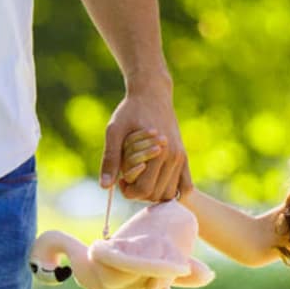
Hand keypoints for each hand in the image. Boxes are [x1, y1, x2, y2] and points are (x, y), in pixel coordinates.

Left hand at [103, 85, 190, 201]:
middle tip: (129, 177)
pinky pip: (185, 184)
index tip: (120, 178)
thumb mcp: (114, 131)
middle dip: (140, 192)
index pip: (144, 190)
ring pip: (170, 193)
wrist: (152, 93)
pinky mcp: (183, 155)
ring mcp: (181, 157)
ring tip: (141, 176)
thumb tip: (105, 187)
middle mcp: (174, 157)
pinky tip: (157, 179)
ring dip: (154, 192)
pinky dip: (171, 188)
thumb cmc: (130, 111)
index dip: (128, 190)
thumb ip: (110, 159)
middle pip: (157, 195)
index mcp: (158, 152)